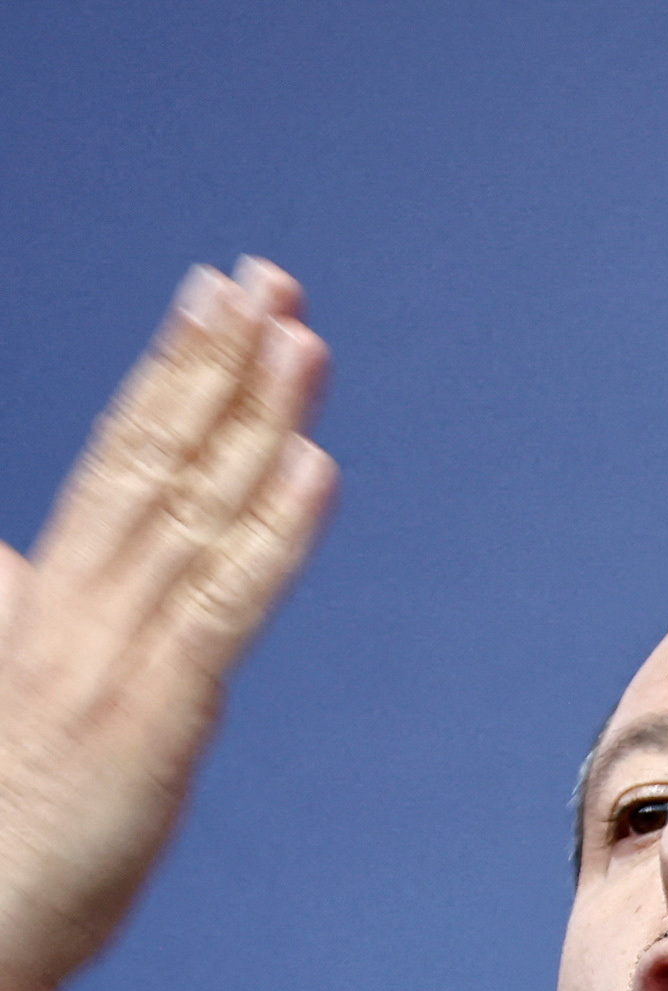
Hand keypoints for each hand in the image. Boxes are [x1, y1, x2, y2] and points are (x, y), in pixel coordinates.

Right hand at [0, 264, 333, 990]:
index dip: (171, 378)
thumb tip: (16, 559)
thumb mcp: (8, 690)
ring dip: (251, 416)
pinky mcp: (152, 714)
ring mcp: (109, 654)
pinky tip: (315, 467)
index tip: (215, 305)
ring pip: (192, 509)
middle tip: (263, 276)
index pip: (118, 461)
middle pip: (150, 457)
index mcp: (36, 600)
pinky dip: (273, 534)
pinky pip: (223, 606)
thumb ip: (18, 617)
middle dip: (210, 361)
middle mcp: (70, 607)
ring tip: (298, 332)